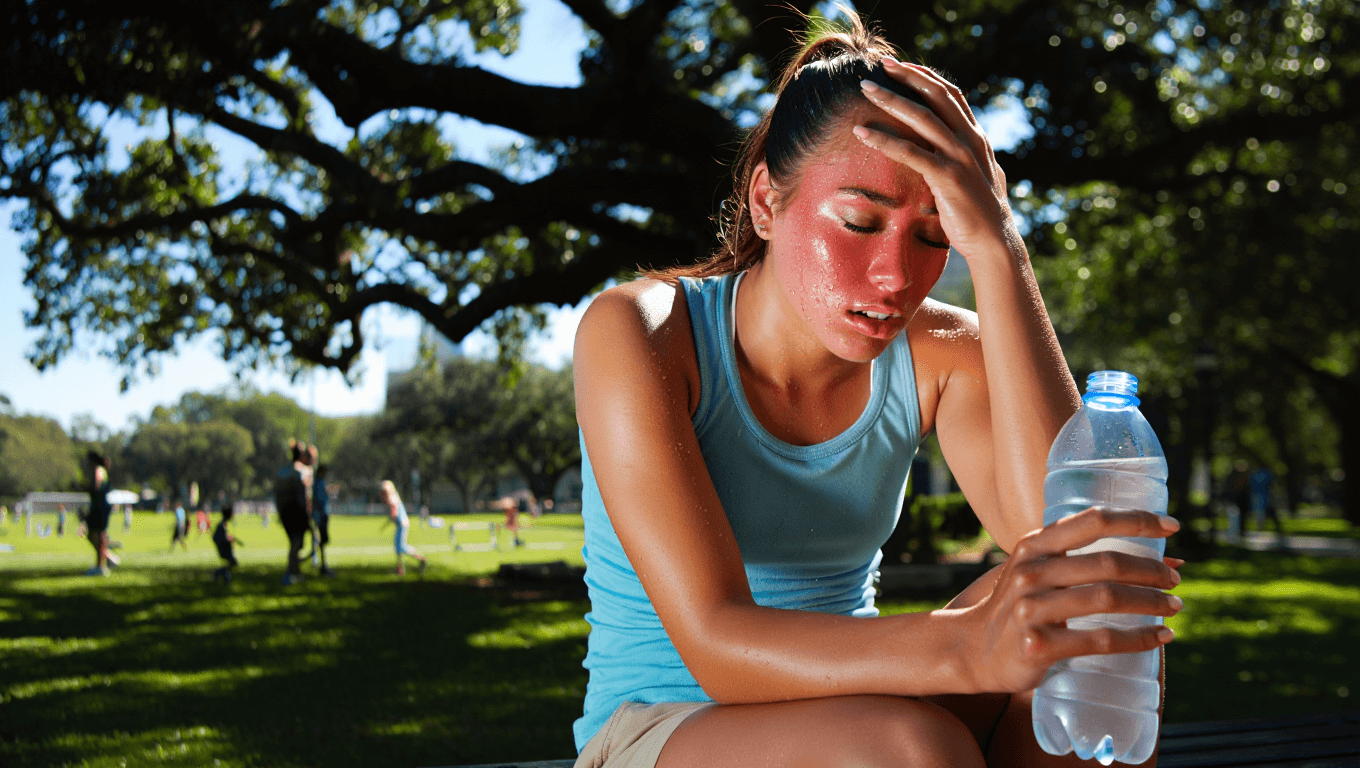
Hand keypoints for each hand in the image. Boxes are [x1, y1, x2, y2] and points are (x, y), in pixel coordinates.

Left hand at [853, 58, 1020, 262]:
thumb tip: (947, 149)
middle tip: (880, 65)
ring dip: (891, 99)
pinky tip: (862, 131)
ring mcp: (960, 157)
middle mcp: (970, 140)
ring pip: (921, 118)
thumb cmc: (978, 213)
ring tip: (866, 88)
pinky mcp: (947, 177)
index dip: (926, 76)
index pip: (951, 95)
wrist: (994, 242)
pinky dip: (884, 139)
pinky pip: (910, 152)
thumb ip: (962, 157)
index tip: (902, 66)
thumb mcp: (974, 175)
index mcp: (976, 137)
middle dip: (907, 77)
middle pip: (936, 96)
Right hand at [960, 507, 1182, 693]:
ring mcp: (1031, 608)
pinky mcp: (1038, 645)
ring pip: (1107, 600)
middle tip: (1175, 581)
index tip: (1172, 527)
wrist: (972, 649)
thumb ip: (1086, 561)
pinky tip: (1159, 638)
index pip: (1092, 521)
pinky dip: (1138, 639)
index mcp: (1033, 546)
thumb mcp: (1040, 572)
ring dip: (1150, 604)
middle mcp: (1031, 572)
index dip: (1137, 520)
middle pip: (1107, 564)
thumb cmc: (1020, 606)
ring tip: (1174, 608)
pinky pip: (1100, 640)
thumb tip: (1169, 561)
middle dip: (1151, 571)